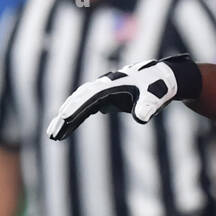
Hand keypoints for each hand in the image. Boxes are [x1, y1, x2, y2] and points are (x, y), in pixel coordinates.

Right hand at [46, 54, 200, 140]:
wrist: (163, 79)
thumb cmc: (159, 87)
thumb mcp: (155, 98)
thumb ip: (148, 107)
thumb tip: (141, 118)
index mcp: (113, 84)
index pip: (90, 97)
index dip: (77, 108)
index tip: (64, 119)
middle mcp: (104, 85)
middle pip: (79, 100)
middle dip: (65, 117)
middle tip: (52, 134)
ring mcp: (103, 91)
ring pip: (79, 104)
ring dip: (67, 119)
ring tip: (54, 136)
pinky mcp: (106, 98)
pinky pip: (86, 108)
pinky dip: (76, 118)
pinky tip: (67, 130)